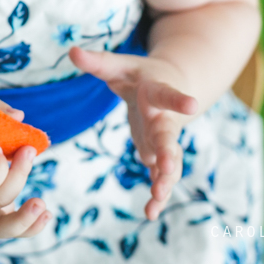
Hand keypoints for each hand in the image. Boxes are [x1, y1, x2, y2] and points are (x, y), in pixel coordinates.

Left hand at [69, 47, 198, 219]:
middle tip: (167, 169)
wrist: (166, 86)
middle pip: (168, 137)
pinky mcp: (158, 155)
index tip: (192, 105)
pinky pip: (161, 177)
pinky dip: (158, 194)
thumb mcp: (119, 66)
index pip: (168, 95)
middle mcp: (164, 119)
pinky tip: (150, 213)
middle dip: (168, 153)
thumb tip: (71, 50)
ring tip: (156, 199)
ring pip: (169, 163)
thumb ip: (97, 61)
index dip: (179, 100)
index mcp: (156, 93)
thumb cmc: (139, 74)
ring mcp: (163, 140)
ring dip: (164, 181)